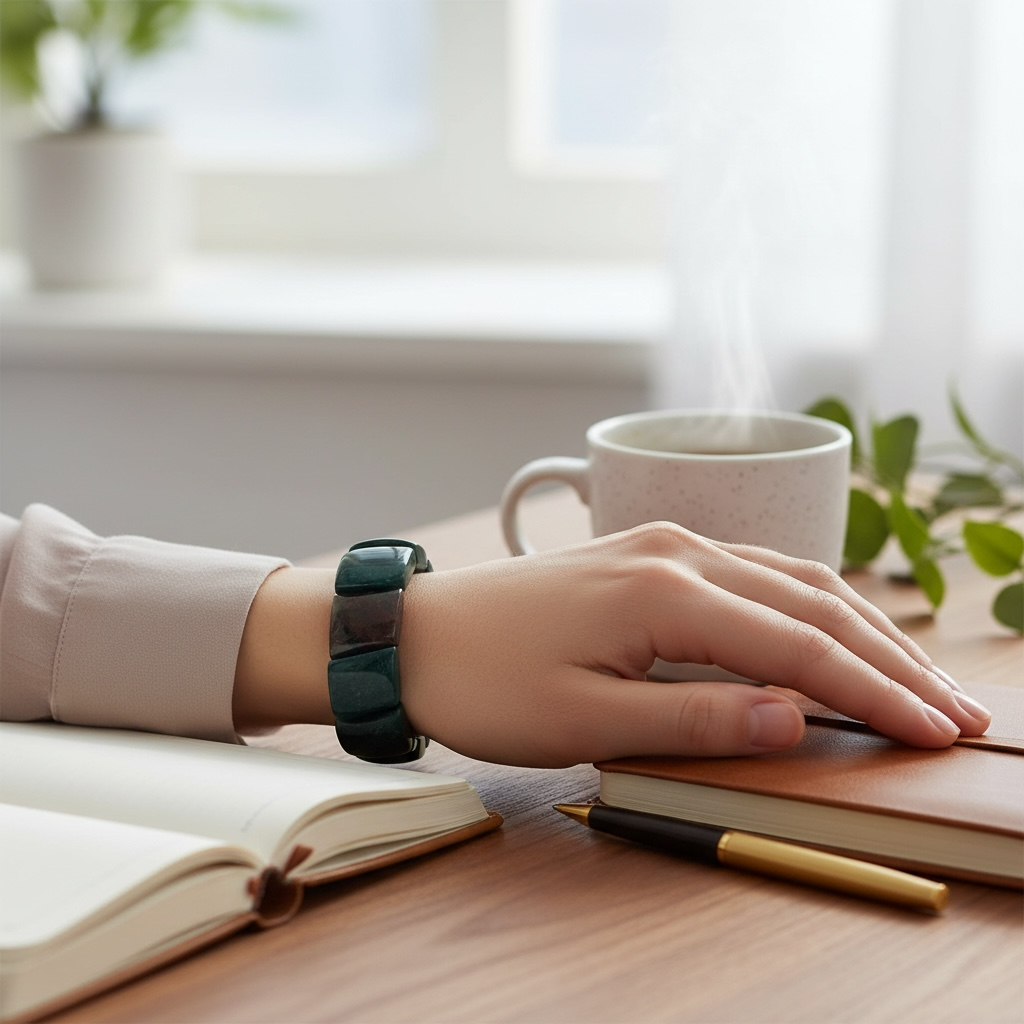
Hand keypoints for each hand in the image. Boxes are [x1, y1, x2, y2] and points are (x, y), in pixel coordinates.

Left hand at [399, 522, 990, 767]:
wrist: (410, 636)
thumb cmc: (485, 682)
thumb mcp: (586, 719)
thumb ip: (696, 717)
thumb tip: (797, 717)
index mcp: (666, 592)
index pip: (799, 647)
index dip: (876, 693)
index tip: (936, 730)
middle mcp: (677, 551)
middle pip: (811, 601)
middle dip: (890, 657)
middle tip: (957, 706)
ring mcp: (663, 542)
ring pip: (788, 577)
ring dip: (856, 624)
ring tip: (914, 671)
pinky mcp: (646, 552)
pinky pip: (750, 571)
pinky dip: (804, 603)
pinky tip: (827, 625)